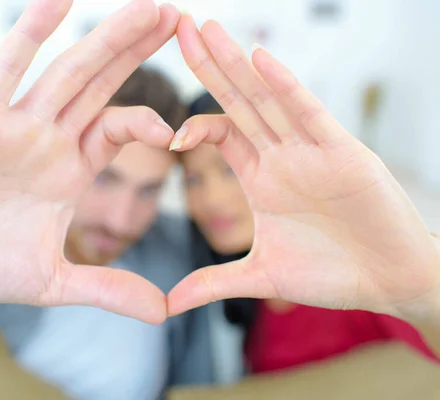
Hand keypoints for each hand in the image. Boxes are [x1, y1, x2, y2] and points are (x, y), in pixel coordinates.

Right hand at [0, 0, 179, 323]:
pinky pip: (6, 68)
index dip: (152, 119)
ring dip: (106, 39)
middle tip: (175, 15)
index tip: (182, 126)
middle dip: (138, 51)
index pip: (120, 127)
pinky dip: (30, 34)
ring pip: (68, 71)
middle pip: (103, 85)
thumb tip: (163, 314)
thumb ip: (107, 289)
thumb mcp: (53, 280)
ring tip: (145, 6)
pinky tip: (59, 2)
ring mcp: (16, 125)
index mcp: (70, 169)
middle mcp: (49, 139)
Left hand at [168, 16, 439, 324]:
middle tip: (177, 25)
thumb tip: (168, 304)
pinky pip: (309, 115)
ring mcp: (311, 151)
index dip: (194, 123)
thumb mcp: (262, 277)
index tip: (169, 135)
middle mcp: (282, 156)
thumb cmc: (332, 274)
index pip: (222, 132)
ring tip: (207, 28)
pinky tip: (260, 58)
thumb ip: (215, 283)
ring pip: (267, 98)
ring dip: (237, 63)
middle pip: (237, 101)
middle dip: (208, 65)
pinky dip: (285, 87)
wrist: (390, 282)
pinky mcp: (343, 155)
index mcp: (262, 177)